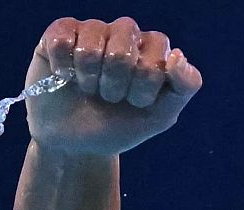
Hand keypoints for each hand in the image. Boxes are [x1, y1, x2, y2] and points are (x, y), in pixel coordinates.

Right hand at [25, 17, 201, 157]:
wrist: (75, 144)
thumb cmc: (119, 126)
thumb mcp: (160, 116)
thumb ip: (184, 87)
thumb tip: (177, 55)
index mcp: (152, 49)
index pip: (158, 51)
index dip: (145, 85)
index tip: (137, 102)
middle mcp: (124, 33)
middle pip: (123, 47)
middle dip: (115, 85)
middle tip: (110, 97)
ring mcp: (92, 30)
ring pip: (92, 46)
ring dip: (89, 79)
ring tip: (88, 89)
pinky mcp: (59, 33)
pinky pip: (62, 40)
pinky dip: (63, 68)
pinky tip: (65, 77)